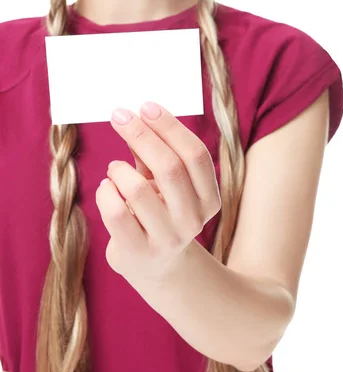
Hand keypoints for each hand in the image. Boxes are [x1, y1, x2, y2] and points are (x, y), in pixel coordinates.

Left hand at [95, 102, 220, 286]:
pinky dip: (105, 192)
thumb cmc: (159, 212)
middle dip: (141, 134)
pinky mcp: (138, 251)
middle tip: (119, 115)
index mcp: (209, 199)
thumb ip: (153, 154)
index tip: (146, 106)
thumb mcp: (163, 183)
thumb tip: (135, 116)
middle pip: (170, 167)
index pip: (195, 155)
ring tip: (114, 167)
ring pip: (139, 189)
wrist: (154, 265)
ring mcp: (166, 239)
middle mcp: (193, 220)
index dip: (171, 127)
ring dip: (119, 169)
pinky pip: (116, 213)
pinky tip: (106, 188)